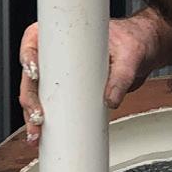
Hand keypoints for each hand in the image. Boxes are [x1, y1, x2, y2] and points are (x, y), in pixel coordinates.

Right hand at [18, 12, 162, 144]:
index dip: (28, 57)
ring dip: (32, 115)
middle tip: (39, 117)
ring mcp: (60, 74)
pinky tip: (43, 136)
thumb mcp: (129, 56)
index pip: (34, 41)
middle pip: (31, 76)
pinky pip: (52, 106)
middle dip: (29, 98)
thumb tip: (111, 99)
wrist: (143, 50)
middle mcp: (55, 54)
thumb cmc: (132, 40)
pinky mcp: (68, 91)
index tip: (35, 73)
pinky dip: (46, 122)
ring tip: (36, 134)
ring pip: (37, 95)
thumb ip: (121, 77)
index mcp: (62, 35)